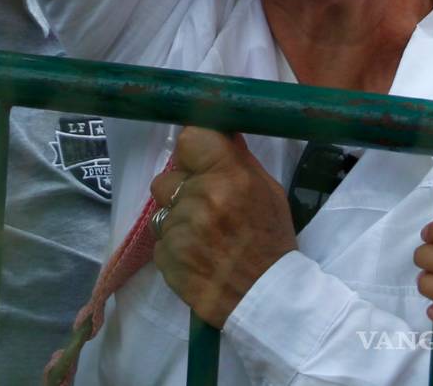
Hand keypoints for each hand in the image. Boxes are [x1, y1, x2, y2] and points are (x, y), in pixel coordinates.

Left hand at [150, 126, 295, 326]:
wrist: (267, 301)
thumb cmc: (271, 242)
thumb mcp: (267, 191)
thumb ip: (238, 159)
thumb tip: (220, 131)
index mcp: (228, 176)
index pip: (188, 139)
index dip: (192, 150)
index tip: (198, 160)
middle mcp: (200, 198)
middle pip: (168, 178)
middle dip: (182, 190)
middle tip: (205, 207)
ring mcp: (180, 230)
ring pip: (162, 210)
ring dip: (177, 219)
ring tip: (204, 238)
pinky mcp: (167, 258)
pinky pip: (161, 241)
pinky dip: (175, 247)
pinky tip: (197, 257)